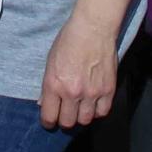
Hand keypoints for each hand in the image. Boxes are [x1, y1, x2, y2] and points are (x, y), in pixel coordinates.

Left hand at [38, 11, 118, 129]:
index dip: (48, 121)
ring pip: (85, 120)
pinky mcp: (108, 90)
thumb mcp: (50, 62)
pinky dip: (97, 111)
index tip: (50, 120)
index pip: (49, 117)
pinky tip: (94, 103)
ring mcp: (91, 92)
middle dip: (65, 119)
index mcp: (54, 84)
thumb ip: (48, 86)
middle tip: (66, 113)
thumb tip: (44, 104)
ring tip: (80, 107)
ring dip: (81, 116)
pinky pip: (102, 112)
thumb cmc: (69, 41)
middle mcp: (72, 92)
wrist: (93, 28)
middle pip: (68, 122)